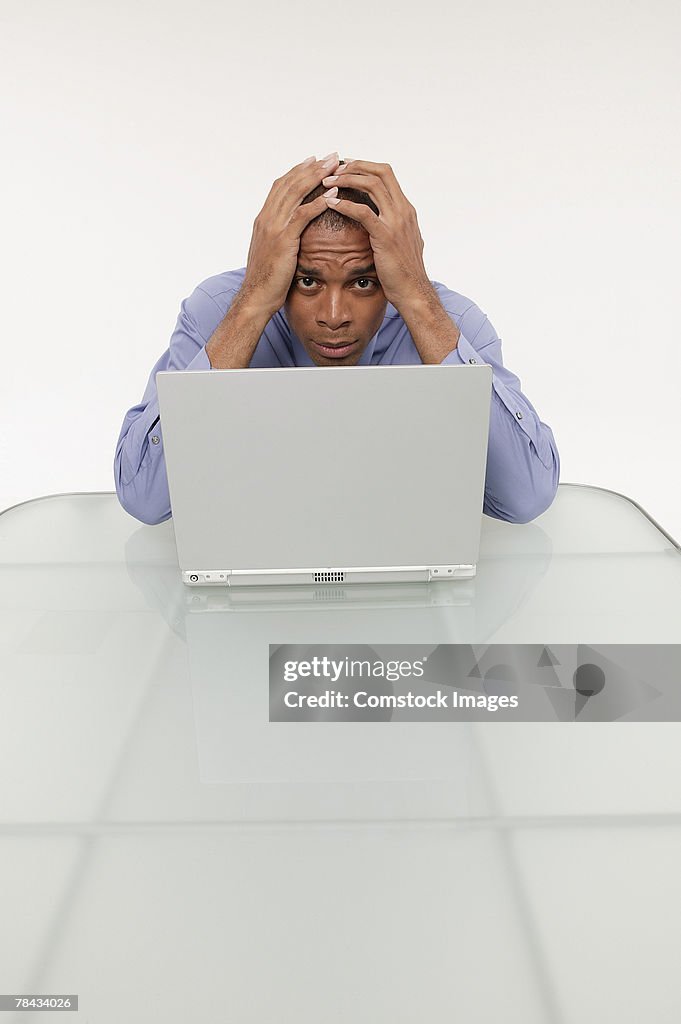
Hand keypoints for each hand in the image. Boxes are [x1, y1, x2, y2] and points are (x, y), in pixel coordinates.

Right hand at [242, 153, 340, 315]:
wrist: (256, 297)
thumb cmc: (267, 280)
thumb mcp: (272, 252)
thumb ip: (280, 236)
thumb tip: (291, 232)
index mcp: (264, 219)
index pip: (282, 186)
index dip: (298, 171)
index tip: (314, 161)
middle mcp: (267, 218)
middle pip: (290, 183)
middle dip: (311, 168)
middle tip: (330, 156)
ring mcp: (273, 227)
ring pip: (296, 193)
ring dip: (317, 178)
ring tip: (335, 168)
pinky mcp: (283, 240)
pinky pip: (302, 215)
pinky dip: (318, 202)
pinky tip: (333, 195)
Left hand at [321, 160, 432, 308]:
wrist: (413, 292)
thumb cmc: (403, 272)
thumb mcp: (401, 243)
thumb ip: (393, 227)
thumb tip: (382, 222)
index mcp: (406, 210)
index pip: (386, 174)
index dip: (364, 166)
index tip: (344, 167)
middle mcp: (403, 210)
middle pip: (380, 172)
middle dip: (355, 165)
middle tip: (333, 169)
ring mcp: (396, 222)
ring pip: (372, 185)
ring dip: (347, 179)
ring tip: (327, 182)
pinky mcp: (385, 236)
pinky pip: (363, 212)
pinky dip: (345, 204)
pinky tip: (330, 203)